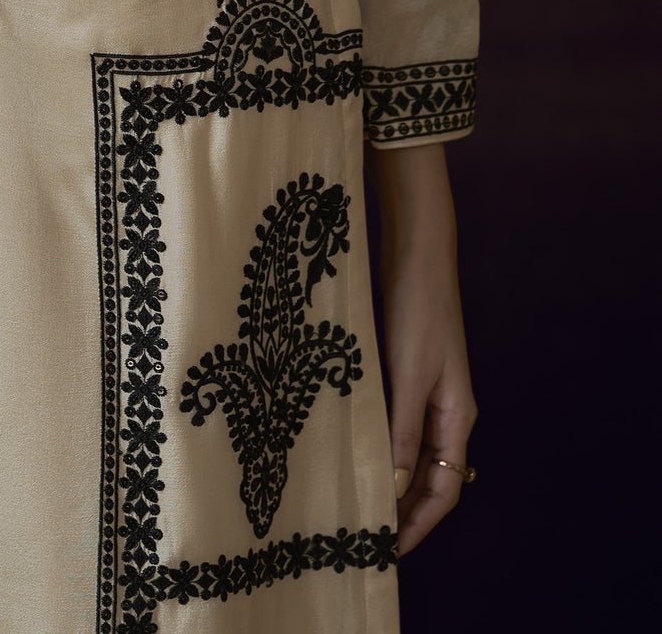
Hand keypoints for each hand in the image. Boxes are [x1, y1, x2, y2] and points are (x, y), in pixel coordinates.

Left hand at [369, 141, 477, 554]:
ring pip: (409, 453)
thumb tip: (393, 488)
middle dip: (401, 510)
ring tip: (351, 504)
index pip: (445, 491)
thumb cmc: (418, 310)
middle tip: (361, 536)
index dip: (417, 525)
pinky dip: (376, 444)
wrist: (416, 252)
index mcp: (456, 418)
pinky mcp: (404, 373)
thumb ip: (402, 431)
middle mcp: (445, 412)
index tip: (386, 551)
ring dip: (386, 479)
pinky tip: (347, 450)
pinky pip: (393, 425)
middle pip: (428, 478)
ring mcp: (425, 393)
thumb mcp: (408, 375)